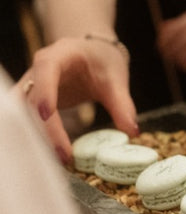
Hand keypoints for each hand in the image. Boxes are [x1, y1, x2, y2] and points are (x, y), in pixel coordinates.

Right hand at [14, 37, 137, 162]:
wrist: (94, 52)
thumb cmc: (103, 60)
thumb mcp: (115, 78)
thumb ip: (122, 104)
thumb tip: (133, 131)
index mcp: (59, 55)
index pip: (46, 69)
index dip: (45, 90)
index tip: (47, 113)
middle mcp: (38, 71)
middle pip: (31, 99)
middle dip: (44, 128)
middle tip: (63, 155)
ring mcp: (32, 87)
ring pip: (23, 113)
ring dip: (36, 136)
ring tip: (58, 160)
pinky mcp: (33, 102)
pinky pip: (28, 121)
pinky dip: (37, 137)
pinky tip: (50, 155)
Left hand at [157, 4, 185, 71]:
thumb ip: (181, 23)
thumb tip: (161, 28)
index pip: (178, 25)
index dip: (166, 38)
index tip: (159, 46)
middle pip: (184, 37)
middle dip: (171, 48)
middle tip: (164, 56)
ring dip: (180, 56)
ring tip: (174, 61)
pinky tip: (185, 66)